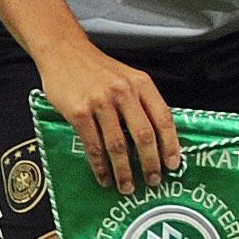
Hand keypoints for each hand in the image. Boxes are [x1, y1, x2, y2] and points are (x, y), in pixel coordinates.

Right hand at [36, 42, 181, 191]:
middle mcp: (124, 93)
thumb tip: (158, 136)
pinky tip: (104, 177)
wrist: (64, 52)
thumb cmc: (98, 69)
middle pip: (144, 135)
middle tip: (153, 181)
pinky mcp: (78, 112)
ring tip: (127, 186)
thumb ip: (142, 101)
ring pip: (118, 145)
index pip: (164, 118)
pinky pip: (93, 145)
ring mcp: (100, 103)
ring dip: (124, 170)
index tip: (174, 164)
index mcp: (142, 84)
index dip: (171, 144)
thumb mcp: (129, 77)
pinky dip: (100, 166)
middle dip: (150, 163)